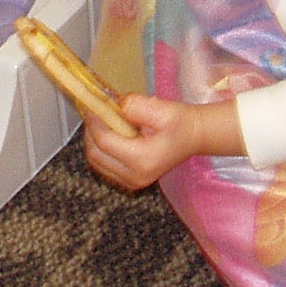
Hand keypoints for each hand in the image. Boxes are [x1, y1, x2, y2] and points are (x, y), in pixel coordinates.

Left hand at [83, 95, 216, 193]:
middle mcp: (134, 176)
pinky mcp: (130, 182)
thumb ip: (135, 106)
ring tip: (101, 122)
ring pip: (97, 162)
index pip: (104, 141)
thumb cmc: (181, 122)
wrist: (194, 137)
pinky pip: (104, 166)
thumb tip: (113, 105)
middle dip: (91, 131)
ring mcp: (132, 182)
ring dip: (93, 141)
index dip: (94, 122)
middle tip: (94, 112)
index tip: (91, 105)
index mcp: (142, 159)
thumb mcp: (161, 108)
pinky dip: (100, 150)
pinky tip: (109, 135)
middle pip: (96, 154)